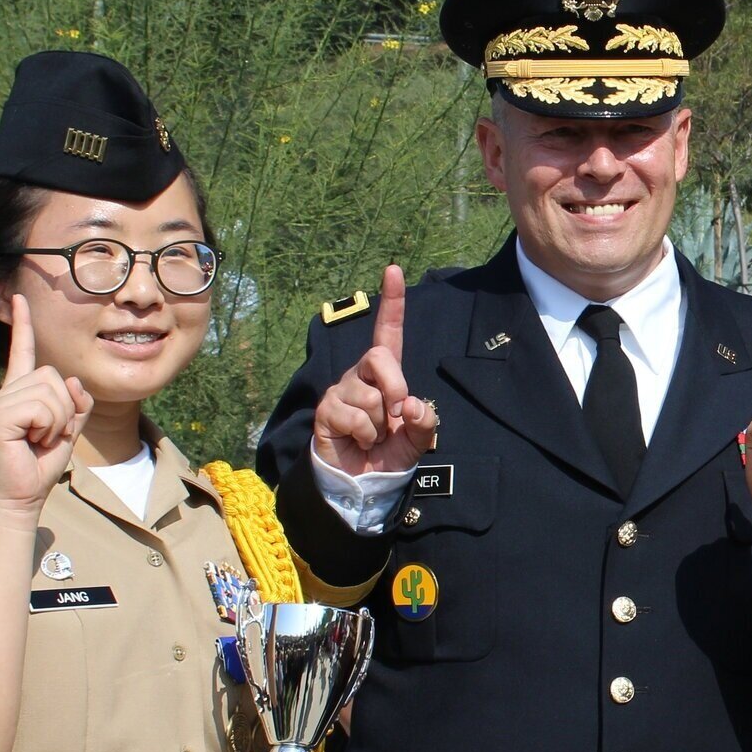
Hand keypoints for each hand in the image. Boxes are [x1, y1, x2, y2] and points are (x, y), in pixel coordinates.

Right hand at [0, 298, 92, 519]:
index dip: (24, 327)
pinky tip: (31, 442)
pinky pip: (42, 408)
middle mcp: (6, 393)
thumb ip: (76, 405)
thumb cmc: (39, 465)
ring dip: (57, 422)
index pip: (23, 353)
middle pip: (54, 377)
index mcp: (20, 394)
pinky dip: (48, 428)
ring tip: (37, 440)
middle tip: (47, 435)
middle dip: (65, 410)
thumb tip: (72, 381)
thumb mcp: (68, 430)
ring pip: (51, 392)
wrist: (19, 496)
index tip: (21, 299)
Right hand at [311, 266, 439, 477]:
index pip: (388, 332)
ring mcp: (341, 390)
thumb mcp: (420, 437)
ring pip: (370, 396)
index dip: (391, 302)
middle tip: (395, 416)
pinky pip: (355, 418)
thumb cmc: (390, 451)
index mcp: (386, 373)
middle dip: (395, 386)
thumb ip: (425, 420)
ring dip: (380, 424)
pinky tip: (358, 441)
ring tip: (373, 435)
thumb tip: (409, 405)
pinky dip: (365, 435)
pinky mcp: (326, 410)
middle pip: (379, 357)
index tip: (393, 269)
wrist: (365, 481)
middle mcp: (361, 375)